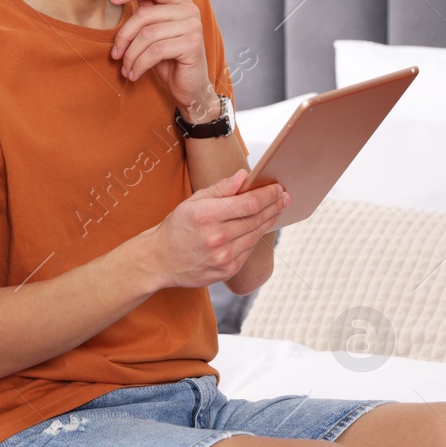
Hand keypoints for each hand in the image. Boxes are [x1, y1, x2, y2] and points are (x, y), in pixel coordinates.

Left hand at [109, 0, 213, 110]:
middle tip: (115, 54)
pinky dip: (139, 65)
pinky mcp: (192, 44)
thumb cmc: (169, 61)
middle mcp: (190, 10)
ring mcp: (193, 26)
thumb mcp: (153, 34)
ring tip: (126, 68)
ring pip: (148, 34)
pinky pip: (155, 51)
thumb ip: (145, 14)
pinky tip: (134, 74)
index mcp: (181, 2)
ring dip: (131, 55)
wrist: (189, 89)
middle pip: (145, 14)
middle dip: (124, 36)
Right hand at [146, 169, 288, 288]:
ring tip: (276, 210)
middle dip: (274, 206)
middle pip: (256, 219)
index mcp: (206, 215)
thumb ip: (221, 189)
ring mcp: (222, 257)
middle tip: (285, 197)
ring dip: (269, 221)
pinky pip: (248, 250)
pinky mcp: (226, 270)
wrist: (160, 260)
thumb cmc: (177, 227)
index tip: (278, 188)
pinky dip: (256, 237)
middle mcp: (216, 237)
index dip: (268, 195)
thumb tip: (244, 176)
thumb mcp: (193, 201)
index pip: (249, 203)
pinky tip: (260, 227)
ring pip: (255, 235)